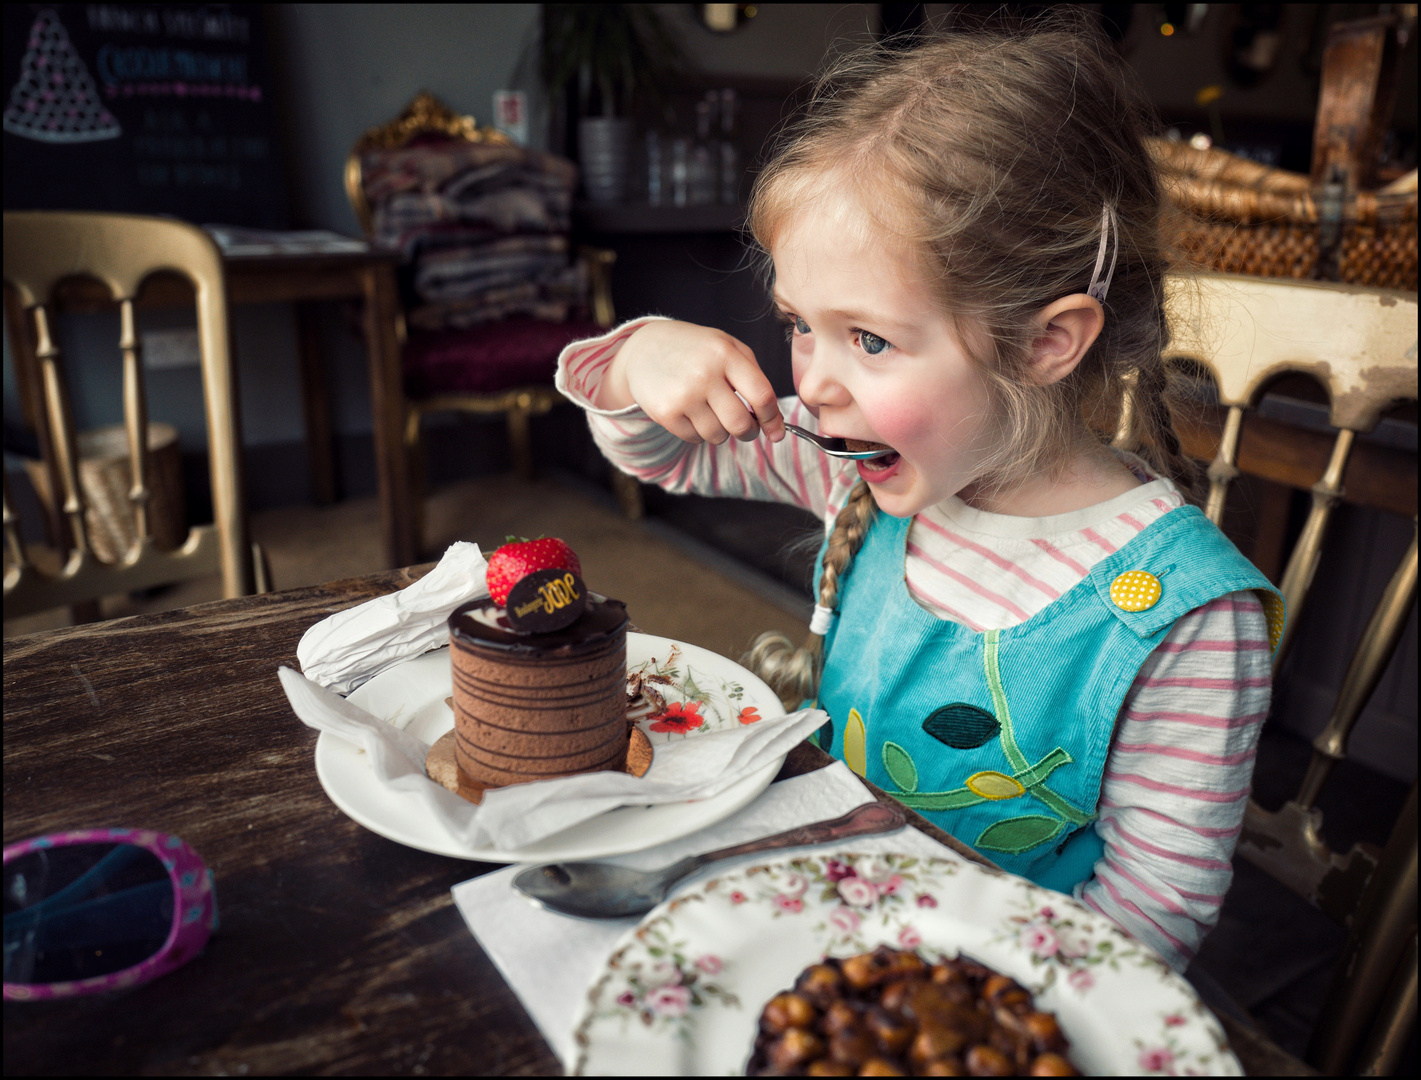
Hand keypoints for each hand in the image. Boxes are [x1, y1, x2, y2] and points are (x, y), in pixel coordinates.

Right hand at [603, 321, 784, 444]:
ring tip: (712, 411)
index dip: (773, 419)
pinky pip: (695, 439)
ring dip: (721, 431)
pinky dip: (699, 432)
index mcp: (725, 354)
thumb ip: (754, 375)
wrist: (644, 348)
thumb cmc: (695, 349)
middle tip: (747, 428)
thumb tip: (773, 418)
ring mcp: (683, 395)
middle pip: (740, 424)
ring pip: (718, 435)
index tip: (776, 431)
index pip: (761, 395)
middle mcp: (704, 374)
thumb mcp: (727, 346)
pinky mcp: (665, 413)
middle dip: (749, 432)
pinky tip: (692, 413)